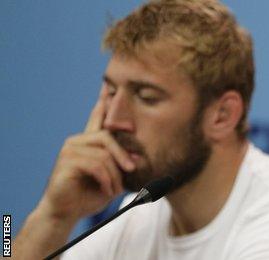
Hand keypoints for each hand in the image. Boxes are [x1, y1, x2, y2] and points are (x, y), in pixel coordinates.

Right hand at [37, 86, 135, 221]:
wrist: (66, 212)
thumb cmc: (89, 195)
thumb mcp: (113, 179)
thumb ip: (123, 166)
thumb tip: (138, 158)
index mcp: (88, 142)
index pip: (97, 117)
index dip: (103, 102)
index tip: (109, 86)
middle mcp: (77, 141)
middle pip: (107, 137)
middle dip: (122, 154)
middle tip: (132, 168)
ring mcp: (70, 150)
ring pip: (104, 154)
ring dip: (115, 174)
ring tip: (115, 188)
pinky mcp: (66, 162)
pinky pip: (96, 165)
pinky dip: (106, 179)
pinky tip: (107, 190)